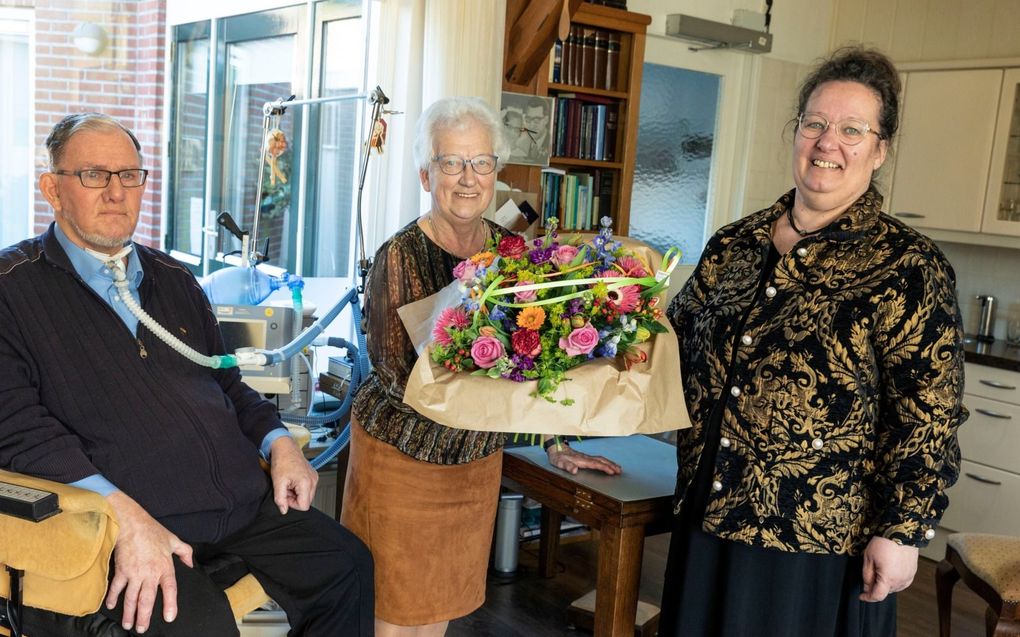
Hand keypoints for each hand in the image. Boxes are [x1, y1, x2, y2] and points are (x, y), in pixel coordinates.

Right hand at [105, 491, 193, 632]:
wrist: (132, 523)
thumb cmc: (153, 531)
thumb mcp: (174, 540)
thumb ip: (185, 553)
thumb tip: (191, 566)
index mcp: (165, 566)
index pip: (170, 589)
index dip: (170, 604)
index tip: (169, 617)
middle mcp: (150, 572)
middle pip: (147, 599)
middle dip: (145, 616)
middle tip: (142, 629)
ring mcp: (134, 572)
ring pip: (131, 597)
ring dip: (129, 613)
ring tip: (129, 625)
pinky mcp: (121, 570)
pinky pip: (116, 587)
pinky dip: (113, 598)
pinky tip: (111, 606)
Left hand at [269, 434, 317, 513]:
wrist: (285, 448)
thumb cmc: (282, 461)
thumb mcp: (278, 482)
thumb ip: (280, 499)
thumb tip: (284, 510)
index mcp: (306, 483)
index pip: (304, 506)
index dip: (293, 504)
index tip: (285, 496)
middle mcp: (313, 480)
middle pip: (306, 501)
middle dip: (294, 498)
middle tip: (286, 489)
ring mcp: (314, 478)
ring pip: (307, 495)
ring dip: (296, 493)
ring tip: (288, 484)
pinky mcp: (313, 475)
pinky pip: (308, 488)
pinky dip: (299, 488)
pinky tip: (292, 480)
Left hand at [546, 441, 621, 475]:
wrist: (555, 447)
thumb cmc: (557, 456)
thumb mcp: (559, 463)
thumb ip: (567, 466)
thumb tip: (574, 470)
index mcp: (581, 460)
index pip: (596, 464)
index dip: (604, 468)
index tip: (612, 472)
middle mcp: (585, 457)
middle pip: (601, 461)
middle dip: (611, 465)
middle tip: (619, 471)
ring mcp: (586, 457)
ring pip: (600, 459)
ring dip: (609, 463)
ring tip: (617, 468)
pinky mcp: (584, 457)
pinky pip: (598, 459)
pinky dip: (604, 462)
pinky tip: (606, 464)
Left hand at [859, 535, 918, 601]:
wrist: (901, 531)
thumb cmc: (884, 542)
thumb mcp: (868, 558)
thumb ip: (867, 575)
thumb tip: (866, 587)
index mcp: (888, 578)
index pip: (877, 596)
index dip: (868, 598)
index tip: (861, 596)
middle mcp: (900, 580)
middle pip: (885, 592)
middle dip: (875, 588)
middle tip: (868, 578)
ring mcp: (908, 577)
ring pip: (894, 588)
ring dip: (885, 585)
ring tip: (879, 571)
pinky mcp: (913, 572)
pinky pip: (902, 582)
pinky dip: (894, 581)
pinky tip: (889, 572)